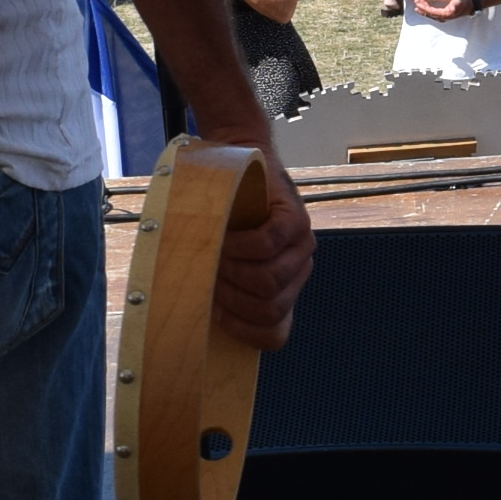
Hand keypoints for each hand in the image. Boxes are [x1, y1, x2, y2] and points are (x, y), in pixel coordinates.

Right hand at [208, 130, 315, 349]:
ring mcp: (301, 245)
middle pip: (268, 309)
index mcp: (284, 290)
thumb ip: (224, 289)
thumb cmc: (223, 218)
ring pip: (267, 281)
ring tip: (216, 253)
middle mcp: (298, 271)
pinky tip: (225, 237)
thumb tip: (199, 323)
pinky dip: (238, 245)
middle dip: (231, 298)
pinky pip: (266, 245)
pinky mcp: (296, 219)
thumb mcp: (224, 261)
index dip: (244, 332)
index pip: (276, 335)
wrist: (236, 164)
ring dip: (231, 271)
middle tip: (211, 275)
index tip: (217, 316)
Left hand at [410, 0, 466, 21]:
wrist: (467, 7)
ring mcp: (440, 17)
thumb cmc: (463, 4)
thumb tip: (452, 6)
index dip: (424, 7)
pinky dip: (424, 10)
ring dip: (421, 8)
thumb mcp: (460, 2)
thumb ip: (456, 4)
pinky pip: (430, 13)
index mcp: (445, 14)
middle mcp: (441, 17)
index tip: (418, 2)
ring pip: (428, 14)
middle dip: (421, 7)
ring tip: (416, 1)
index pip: (431, 12)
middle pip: (428, 13)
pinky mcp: (440, 15)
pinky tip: (419, 7)